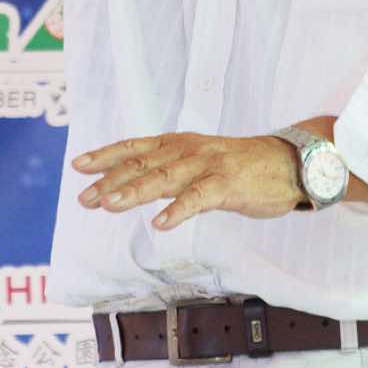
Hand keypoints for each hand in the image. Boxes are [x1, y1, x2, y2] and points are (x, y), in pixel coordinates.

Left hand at [73, 132, 303, 229]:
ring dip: (134, 191)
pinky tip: (160, 224)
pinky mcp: (228, 183)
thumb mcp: (199, 164)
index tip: (78, 165)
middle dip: (111, 180)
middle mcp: (189, 150)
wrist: (288, 163)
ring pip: (165, 177)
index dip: (106, 155)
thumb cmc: (240, 167)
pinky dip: (178, 210)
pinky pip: (199, 198)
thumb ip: (170, 174)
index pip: (135, 146)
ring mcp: (208, 165)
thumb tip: (134, 188)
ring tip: (108, 205)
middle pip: (143, 163)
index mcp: (179, 144)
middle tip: (84, 197)